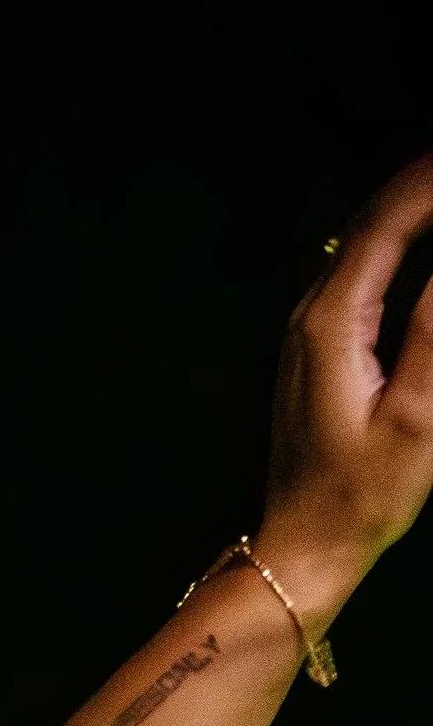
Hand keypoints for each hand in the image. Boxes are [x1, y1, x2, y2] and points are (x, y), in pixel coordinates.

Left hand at [260, 153, 432, 611]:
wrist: (305, 545)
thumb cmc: (362, 493)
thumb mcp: (415, 417)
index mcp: (330, 325)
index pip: (384, 226)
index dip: (428, 182)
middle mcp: (310, 316)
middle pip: (369, 222)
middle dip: (420, 181)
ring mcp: (310, 331)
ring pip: (362, 244)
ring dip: (409, 206)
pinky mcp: (319, 349)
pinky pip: (361, 273)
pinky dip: (399, 241)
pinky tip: (423, 234)